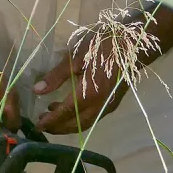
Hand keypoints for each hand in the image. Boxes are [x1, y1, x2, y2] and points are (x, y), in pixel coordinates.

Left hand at [33, 4, 172, 134]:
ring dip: (68, 124)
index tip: (36, 125)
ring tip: (51, 115)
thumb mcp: (77, 57)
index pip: (64, 114)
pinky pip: (93, 117)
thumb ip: (57, 76)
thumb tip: (37, 90)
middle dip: (57, 128)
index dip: (49, 121)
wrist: (136, 44)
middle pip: (75, 124)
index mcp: (88, 93)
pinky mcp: (113, 102)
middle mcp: (99, 105)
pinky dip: (79, 118)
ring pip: (85, 123)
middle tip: (41, 125)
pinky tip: (69, 107)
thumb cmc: (105, 45)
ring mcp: (108, 105)